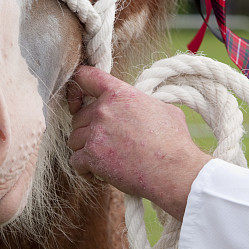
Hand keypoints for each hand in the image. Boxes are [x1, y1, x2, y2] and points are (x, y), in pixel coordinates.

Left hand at [67, 66, 210, 219]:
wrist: (174, 170)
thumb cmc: (173, 141)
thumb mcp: (161, 107)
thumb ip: (141, 101)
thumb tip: (143, 103)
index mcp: (118, 93)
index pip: (85, 76)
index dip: (77, 87)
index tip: (78, 100)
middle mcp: (103, 109)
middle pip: (78, 116)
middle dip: (88, 129)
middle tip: (104, 142)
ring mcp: (96, 132)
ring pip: (74, 139)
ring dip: (85, 149)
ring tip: (103, 158)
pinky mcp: (92, 156)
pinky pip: (75, 160)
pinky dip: (84, 168)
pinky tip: (99, 172)